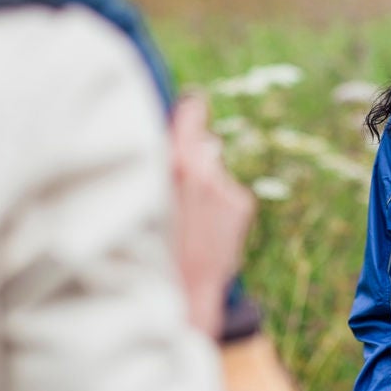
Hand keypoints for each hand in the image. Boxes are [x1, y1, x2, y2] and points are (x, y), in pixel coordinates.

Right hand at [170, 94, 253, 338]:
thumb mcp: (150, 203)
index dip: (191, 109)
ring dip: (202, 185)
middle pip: (202, 146)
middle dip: (193, 153)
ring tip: (187, 219)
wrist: (186, 290)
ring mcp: (225, 187)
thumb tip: (202, 142)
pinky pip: (225, 191)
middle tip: (181, 179)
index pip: (189, 120)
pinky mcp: (240, 202)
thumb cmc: (156, 248)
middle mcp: (206, 170)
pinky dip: (215, 203)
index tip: (194, 100)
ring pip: (212, 172)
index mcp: (175, 166)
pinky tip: (203, 227)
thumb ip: (168, 168)